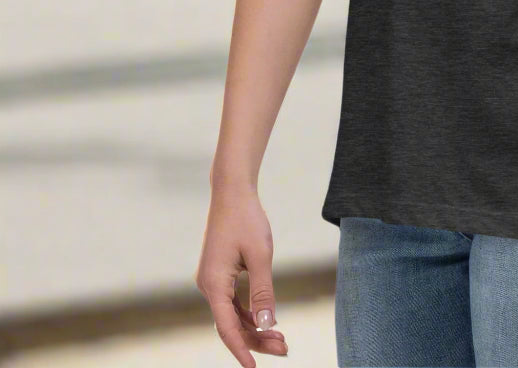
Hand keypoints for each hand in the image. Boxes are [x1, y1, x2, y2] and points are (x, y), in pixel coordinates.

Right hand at [194, 183, 288, 365]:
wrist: (232, 192)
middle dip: (256, 340)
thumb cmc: (247, 219)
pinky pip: (232, 302)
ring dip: (254, 328)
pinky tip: (266, 321)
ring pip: (232, 315)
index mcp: (214, 283)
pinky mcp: (219, 274)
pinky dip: (249, 313)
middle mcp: (208, 285)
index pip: (227, 328)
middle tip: (285, 349)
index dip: (241, 349)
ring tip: (281, 340)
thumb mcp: (260, 255)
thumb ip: (263, 292)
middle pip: (231, 324)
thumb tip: (267, 325)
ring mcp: (212, 280)